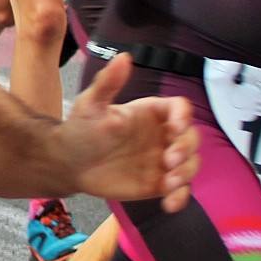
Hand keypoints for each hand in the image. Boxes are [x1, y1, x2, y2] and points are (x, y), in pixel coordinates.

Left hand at [60, 54, 199, 212]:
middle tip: (168, 160)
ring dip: (186, 174)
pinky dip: (181, 198)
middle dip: (186, 149)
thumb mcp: (91, 105)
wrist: (68, 163)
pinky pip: (180, 190)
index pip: (180, 109)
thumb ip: (108, 83)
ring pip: (191, 165)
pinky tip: (169, 204)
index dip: (184, 117)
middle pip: (192, 138)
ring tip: (168, 183)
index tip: (176, 127)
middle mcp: (162, 135)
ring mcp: (162, 160)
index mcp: (151, 113)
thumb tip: (123, 56)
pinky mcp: (158, 183)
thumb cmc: (79, 130)